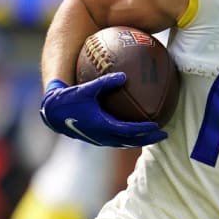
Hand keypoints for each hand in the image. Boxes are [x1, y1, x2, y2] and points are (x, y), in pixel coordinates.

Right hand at [39, 73, 167, 147]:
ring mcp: (99, 139)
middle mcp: (102, 136)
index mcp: (101, 125)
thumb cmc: (69, 99)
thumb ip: (105, 82)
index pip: (128, 130)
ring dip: (140, 140)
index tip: (158, 126)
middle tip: (165, 134)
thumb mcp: (86, 89)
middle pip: (130, 141)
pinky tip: (136, 131)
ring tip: (155, 135)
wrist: (53, 113)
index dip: (144, 129)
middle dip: (148, 138)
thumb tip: (124, 75)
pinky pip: (117, 140)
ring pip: (124, 143)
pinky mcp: (96, 137)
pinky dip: (129, 138)